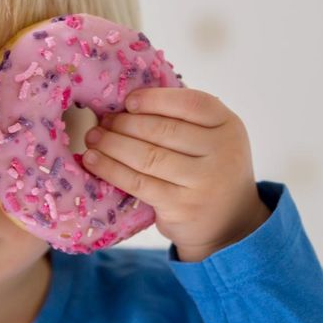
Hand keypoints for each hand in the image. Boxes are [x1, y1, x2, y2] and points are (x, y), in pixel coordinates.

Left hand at [81, 87, 271, 261]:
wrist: (229, 223)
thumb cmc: (209, 171)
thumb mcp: (212, 139)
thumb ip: (184, 120)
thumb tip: (127, 103)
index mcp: (228, 125)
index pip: (190, 103)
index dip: (155, 99)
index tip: (128, 102)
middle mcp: (222, 151)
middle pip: (163, 130)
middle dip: (125, 124)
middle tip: (102, 122)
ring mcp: (203, 181)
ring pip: (147, 156)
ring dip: (112, 144)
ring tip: (93, 138)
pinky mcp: (181, 206)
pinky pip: (138, 182)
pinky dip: (111, 169)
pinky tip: (93, 160)